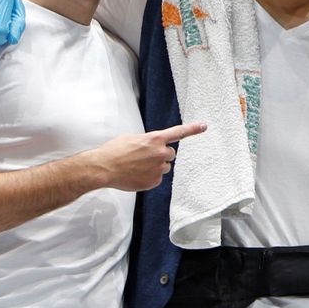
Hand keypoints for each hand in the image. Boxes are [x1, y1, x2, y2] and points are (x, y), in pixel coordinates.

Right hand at [91, 122, 207, 191]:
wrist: (104, 167)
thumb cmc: (114, 151)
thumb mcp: (132, 138)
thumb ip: (147, 141)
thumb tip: (151, 146)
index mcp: (154, 139)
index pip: (178, 132)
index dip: (192, 129)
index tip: (204, 126)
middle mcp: (160, 153)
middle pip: (170, 154)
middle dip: (160, 154)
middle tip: (145, 156)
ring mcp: (159, 168)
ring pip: (164, 167)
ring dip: (155, 166)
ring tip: (137, 166)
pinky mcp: (155, 181)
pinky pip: (157, 178)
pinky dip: (150, 176)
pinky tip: (136, 174)